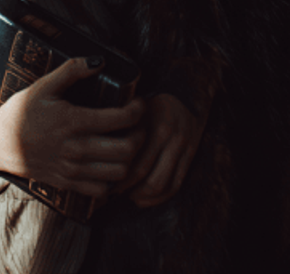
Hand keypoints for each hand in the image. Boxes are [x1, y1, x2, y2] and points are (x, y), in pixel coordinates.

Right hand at [0, 56, 145, 197]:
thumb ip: (71, 70)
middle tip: (138, 125)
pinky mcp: (67, 183)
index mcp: (73, 121)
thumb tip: (99, 61)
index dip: (138, 111)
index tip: (139, 104)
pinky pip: (101, 189)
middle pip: (127, 150)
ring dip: (129, 159)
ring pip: (118, 173)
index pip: (121, 120)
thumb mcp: (43, 86)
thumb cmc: (19, 112)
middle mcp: (76, 148)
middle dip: (140, 136)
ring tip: (127, 144)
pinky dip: (112, 179)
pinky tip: (109, 163)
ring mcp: (72, 169)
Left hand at [114, 93, 204, 207]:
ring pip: (163, 185)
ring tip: (131, 196)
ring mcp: (183, 148)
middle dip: (129, 189)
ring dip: (145, 196)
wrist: (185, 93)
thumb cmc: (154, 103)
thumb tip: (98, 153)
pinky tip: (147, 197)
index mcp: (155, 127)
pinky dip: (161, 197)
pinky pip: (176, 184)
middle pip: (148, 178)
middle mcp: (171, 138)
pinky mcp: (191, 155)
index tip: (105, 181)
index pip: (135, 163)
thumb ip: (122, 129)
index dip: (119, 177)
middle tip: (115, 192)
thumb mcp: (136, 110)